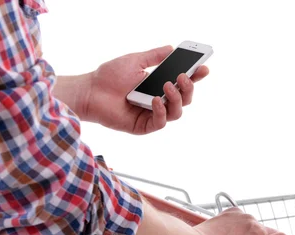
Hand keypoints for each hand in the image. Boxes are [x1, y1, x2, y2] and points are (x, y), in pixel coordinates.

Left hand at [82, 45, 208, 133]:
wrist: (90, 91)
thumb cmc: (109, 77)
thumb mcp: (135, 61)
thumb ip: (154, 56)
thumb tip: (171, 48)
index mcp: (159, 86)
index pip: (182, 83)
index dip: (195, 77)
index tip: (204, 68)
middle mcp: (159, 101)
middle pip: (185, 100)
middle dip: (188, 88)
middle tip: (183, 76)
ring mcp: (152, 115)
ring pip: (177, 113)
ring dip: (176, 99)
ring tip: (167, 86)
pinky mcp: (144, 126)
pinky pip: (161, 122)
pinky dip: (161, 111)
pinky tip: (155, 100)